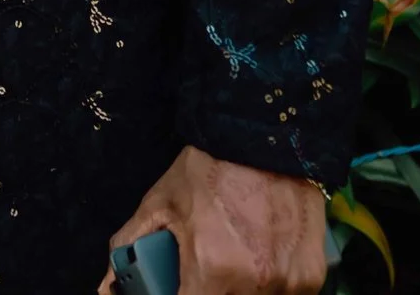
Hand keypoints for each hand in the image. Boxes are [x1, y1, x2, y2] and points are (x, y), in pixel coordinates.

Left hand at [97, 145, 326, 294]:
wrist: (264, 140)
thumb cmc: (208, 171)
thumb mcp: (159, 204)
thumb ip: (129, 248)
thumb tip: (108, 287)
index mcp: (212, 267)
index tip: (175, 290)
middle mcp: (254, 283)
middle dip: (204, 292)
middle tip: (199, 276)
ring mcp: (288, 283)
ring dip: (236, 292)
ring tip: (226, 265)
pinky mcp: (311, 278)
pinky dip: (265, 290)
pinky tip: (253, 267)